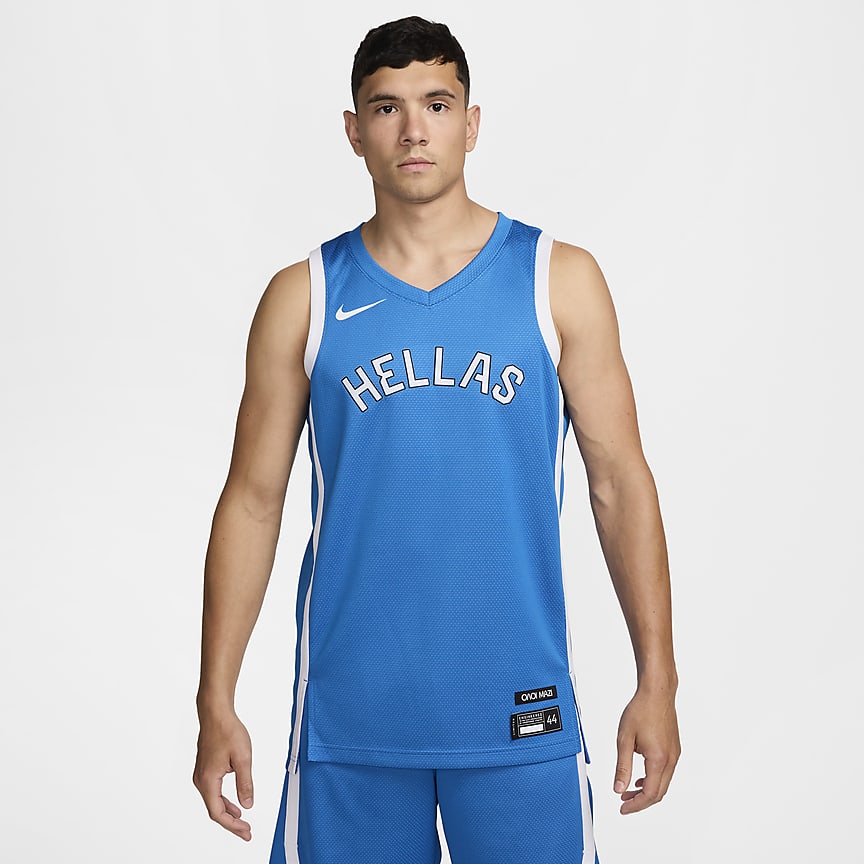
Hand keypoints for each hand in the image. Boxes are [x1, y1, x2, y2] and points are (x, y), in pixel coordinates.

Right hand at [192, 709, 254, 840]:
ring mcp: (201, 774)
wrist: (216, 713)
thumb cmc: (227, 731)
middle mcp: (201, 780)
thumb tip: (247, 805)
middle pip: (214, 810)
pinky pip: (213, 791)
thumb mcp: (243, 758)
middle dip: (231, 822)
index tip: (246, 831)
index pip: (218, 813)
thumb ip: (245, 784)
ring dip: (227, 812)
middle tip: (246, 831)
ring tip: (241, 820)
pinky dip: (223, 801)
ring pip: (213, 801)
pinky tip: (233, 803)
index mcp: (208, 781)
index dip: (232, 826)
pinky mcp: (205, 769)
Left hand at [613, 685, 679, 813]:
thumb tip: (618, 788)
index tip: (622, 808)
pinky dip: (653, 779)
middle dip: (641, 801)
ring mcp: (674, 754)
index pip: (650, 794)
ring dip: (647, 790)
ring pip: (663, 783)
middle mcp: (671, 759)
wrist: (657, 692)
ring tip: (628, 790)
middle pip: (659, 792)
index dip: (636, 805)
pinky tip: (640, 776)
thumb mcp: (625, 739)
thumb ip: (622, 766)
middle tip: (624, 803)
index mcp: (659, 759)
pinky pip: (665, 771)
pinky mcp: (674, 748)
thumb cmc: (641, 710)